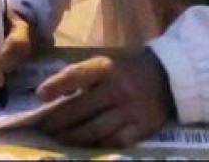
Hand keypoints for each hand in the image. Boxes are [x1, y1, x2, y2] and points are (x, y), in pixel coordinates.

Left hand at [35, 48, 175, 147]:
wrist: (168, 77)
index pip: (75, 75)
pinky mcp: (142, 127)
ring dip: (73, 136)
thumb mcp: (105, 63)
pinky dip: (99, 144)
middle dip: (58, 120)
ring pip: (95, 130)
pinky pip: (115, 141)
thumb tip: (52, 93)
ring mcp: (131, 110)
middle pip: (80, 109)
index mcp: (106, 67)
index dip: (56, 85)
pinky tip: (87, 145)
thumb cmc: (127, 69)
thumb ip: (81, 76)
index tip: (39, 96)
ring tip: (60, 138)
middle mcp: (117, 88)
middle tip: (44, 127)